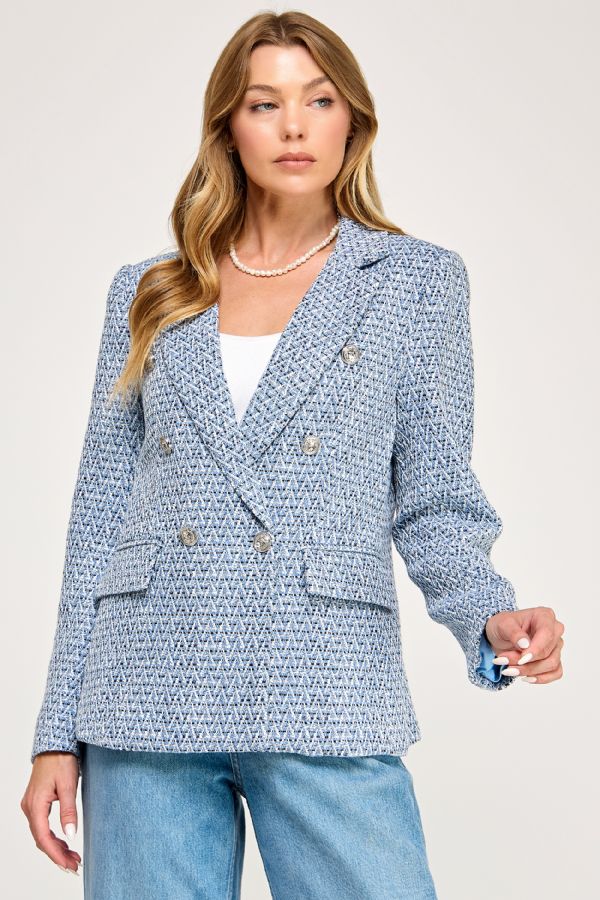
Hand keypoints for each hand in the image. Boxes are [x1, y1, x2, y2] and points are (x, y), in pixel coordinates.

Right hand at [21, 751, 81, 874]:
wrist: (55, 743)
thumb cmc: (62, 759)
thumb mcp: (69, 785)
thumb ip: (69, 810)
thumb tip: (71, 834)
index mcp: (36, 804)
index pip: (43, 837)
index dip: (56, 854)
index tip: (69, 865)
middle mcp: (30, 807)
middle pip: (41, 839)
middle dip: (57, 854)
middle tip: (75, 864)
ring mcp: (31, 804)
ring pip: (41, 833)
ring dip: (55, 846)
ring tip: (72, 856)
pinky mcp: (36, 801)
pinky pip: (42, 825)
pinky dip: (52, 836)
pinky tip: (64, 842)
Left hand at [484, 606, 564, 683]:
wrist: (500, 636)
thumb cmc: (503, 626)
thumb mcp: (502, 624)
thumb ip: (514, 632)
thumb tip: (525, 644)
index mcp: (544, 616)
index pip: (547, 634)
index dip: (535, 649)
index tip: (521, 659)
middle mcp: (554, 630)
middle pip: (548, 652)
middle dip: (525, 662)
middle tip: (503, 660)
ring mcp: (556, 645)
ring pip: (552, 664)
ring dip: (529, 671)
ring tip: (509, 670)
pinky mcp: (555, 659)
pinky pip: (555, 673)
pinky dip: (540, 678)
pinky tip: (525, 677)